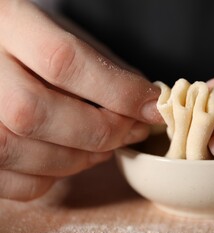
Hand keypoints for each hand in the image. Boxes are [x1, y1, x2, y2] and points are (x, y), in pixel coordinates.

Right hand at [0, 1, 160, 200]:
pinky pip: (13, 180)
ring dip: (80, 157)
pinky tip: (70, 156)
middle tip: (133, 130)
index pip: (62, 61)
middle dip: (101, 130)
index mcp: (8, 24)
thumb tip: (145, 103)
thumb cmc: (36, 43)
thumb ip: (104, 67)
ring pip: (20, 150)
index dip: (117, 90)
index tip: (151, 106)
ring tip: (106, 145)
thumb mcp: (68, 35)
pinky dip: (51, 176)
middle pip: (35, 113)